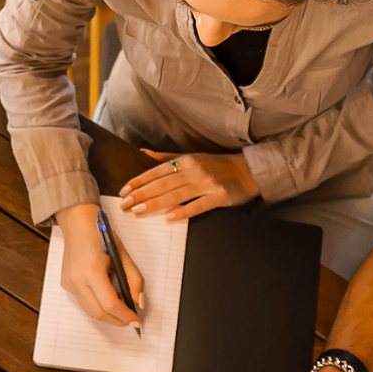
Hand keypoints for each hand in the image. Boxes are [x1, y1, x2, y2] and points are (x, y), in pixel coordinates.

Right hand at [59, 204, 144, 330]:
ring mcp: (69, 284)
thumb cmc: (100, 234)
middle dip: (117, 320)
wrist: (77, 223)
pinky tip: (108, 297)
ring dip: (108, 314)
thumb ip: (134, 280)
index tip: (136, 319)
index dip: (125, 315)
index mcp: (92, 270)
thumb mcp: (123, 255)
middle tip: (131, 319)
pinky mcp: (66, 285)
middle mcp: (77, 280)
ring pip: (90, 311)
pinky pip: (84, 303)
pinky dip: (98, 306)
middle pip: (99, 313)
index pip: (110, 304)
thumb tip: (139, 302)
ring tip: (121, 307)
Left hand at [118, 148, 256, 221]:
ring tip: (139, 211)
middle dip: (142, 194)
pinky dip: (183, 212)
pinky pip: (197, 206)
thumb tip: (143, 153)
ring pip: (176, 195)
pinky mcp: (219, 197)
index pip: (157, 171)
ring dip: (156, 203)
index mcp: (186, 160)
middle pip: (163, 184)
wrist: (248, 171)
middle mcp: (195, 170)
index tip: (124, 190)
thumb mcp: (192, 157)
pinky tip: (168, 218)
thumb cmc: (217, 165)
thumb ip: (166, 158)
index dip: (139, 181)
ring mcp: (207, 184)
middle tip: (125, 204)